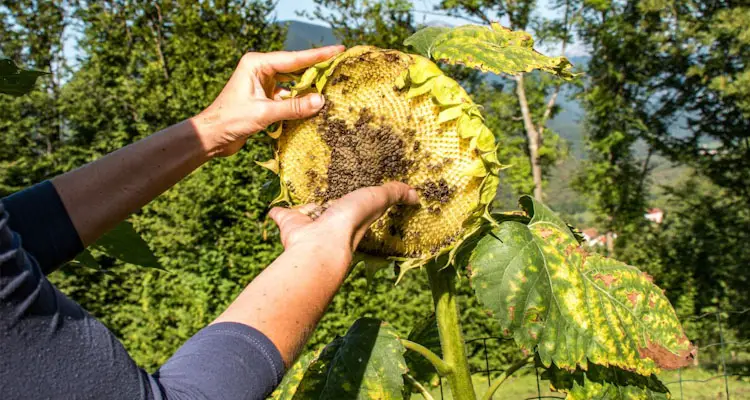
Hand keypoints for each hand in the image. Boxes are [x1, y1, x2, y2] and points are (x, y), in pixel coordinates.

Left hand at [193, 45, 344, 156]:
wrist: (211, 137)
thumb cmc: (230, 120)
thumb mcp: (264, 113)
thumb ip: (293, 107)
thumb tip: (321, 101)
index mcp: (257, 64)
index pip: (294, 59)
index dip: (318, 56)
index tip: (338, 50)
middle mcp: (260, 69)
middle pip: (295, 67)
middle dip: (316, 69)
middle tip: (340, 65)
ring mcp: (262, 83)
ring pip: (292, 83)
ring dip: (309, 88)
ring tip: (331, 86)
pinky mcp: (264, 97)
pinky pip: (287, 96)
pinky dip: (299, 101)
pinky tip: (313, 105)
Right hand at [268, 182, 419, 265]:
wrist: (319, 245)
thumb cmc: (351, 222)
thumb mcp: (377, 200)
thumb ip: (393, 194)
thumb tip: (417, 196)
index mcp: (354, 217)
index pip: (359, 206)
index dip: (361, 200)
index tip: (359, 191)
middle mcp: (332, 223)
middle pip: (331, 209)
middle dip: (330, 203)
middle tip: (329, 192)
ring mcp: (309, 224)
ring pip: (308, 212)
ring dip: (306, 206)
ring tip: (304, 197)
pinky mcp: (289, 222)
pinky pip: (283, 215)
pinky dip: (279, 212)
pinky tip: (277, 208)